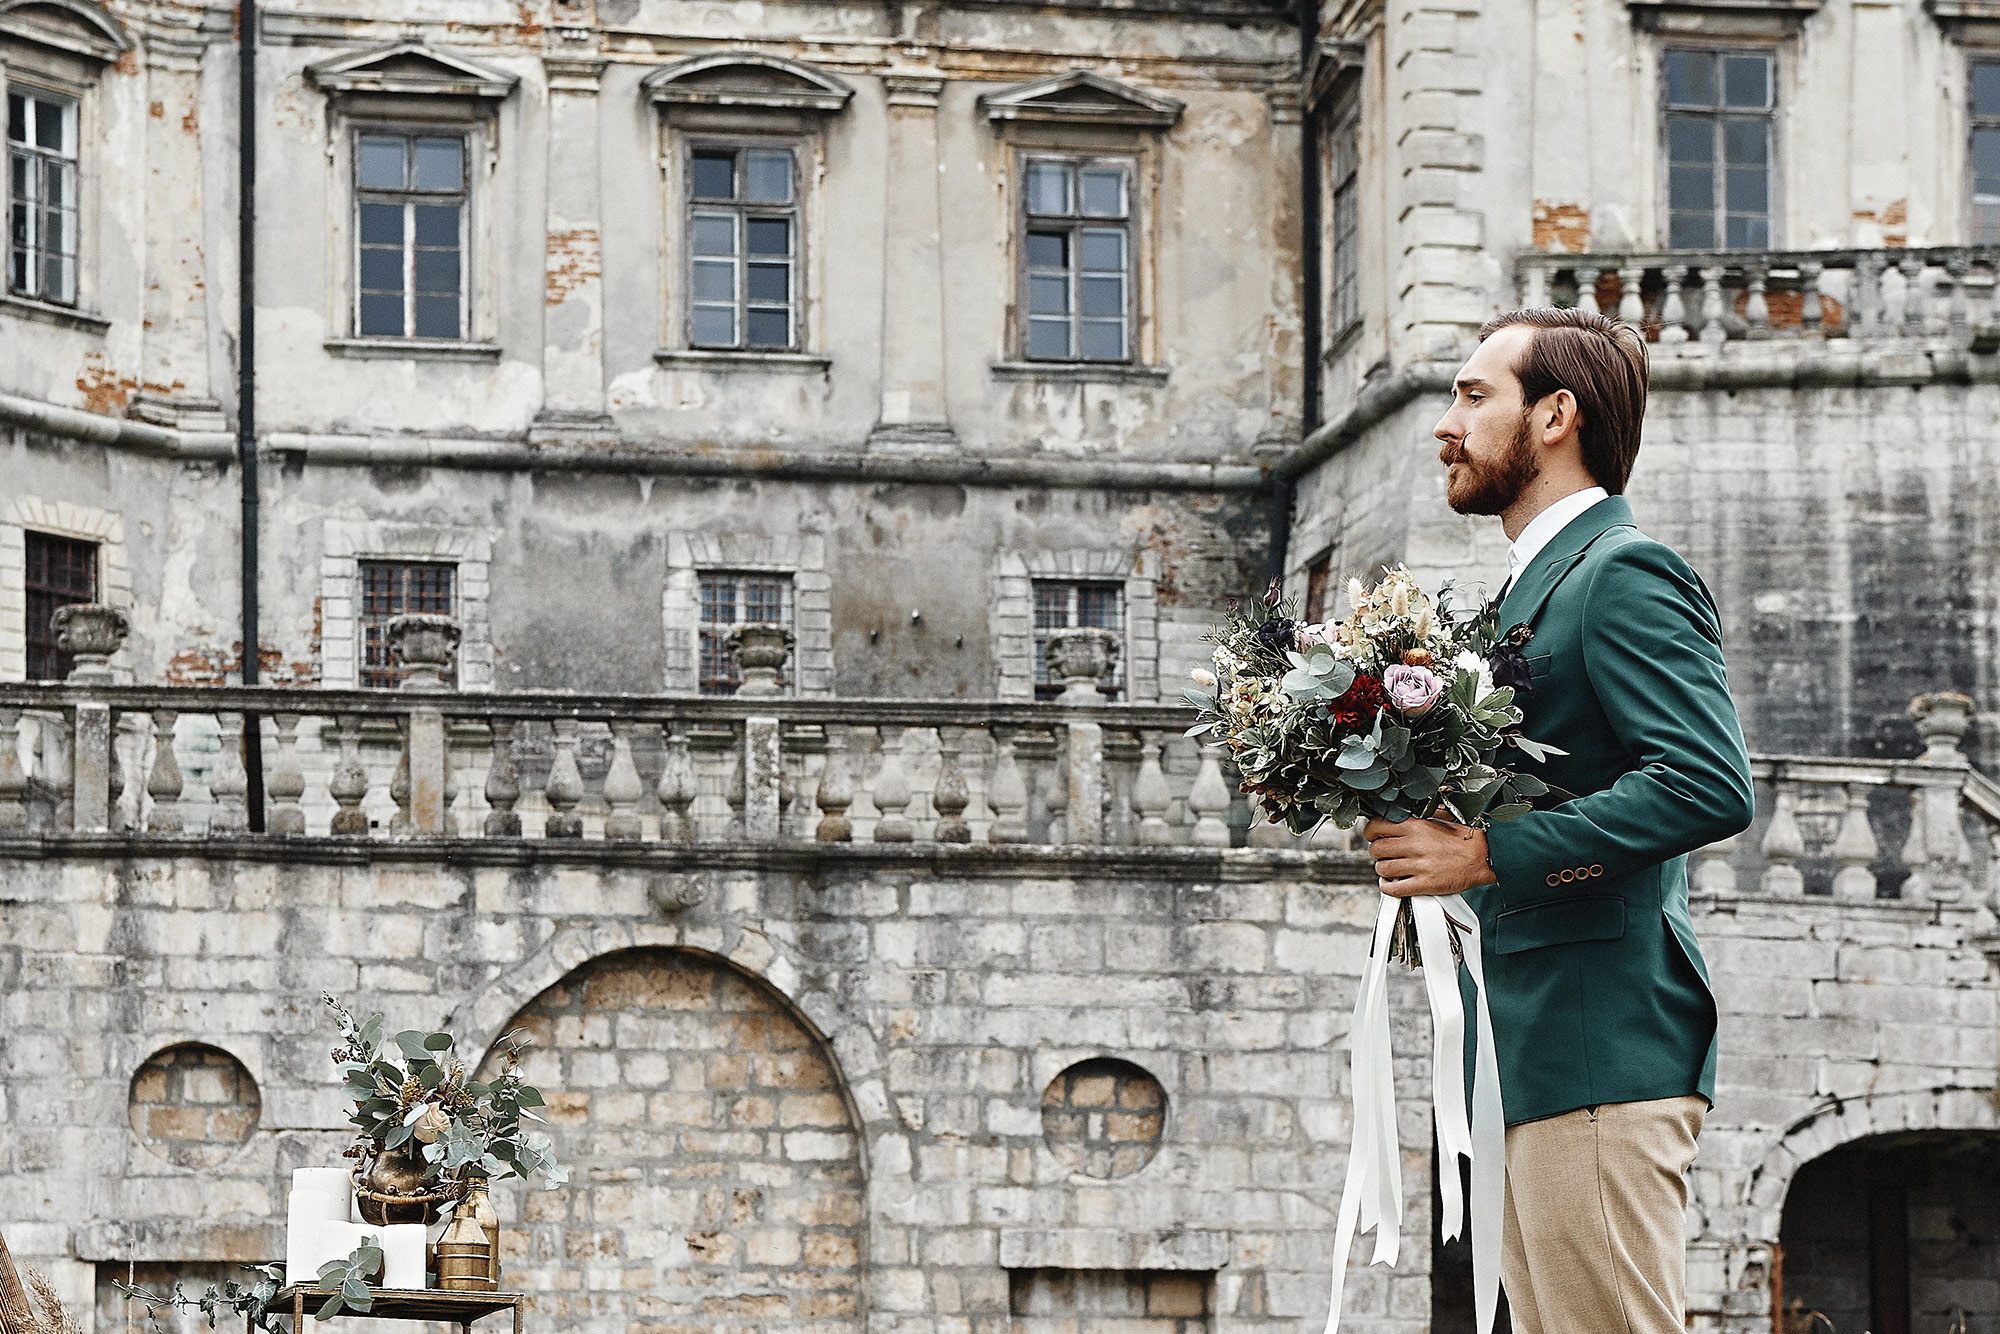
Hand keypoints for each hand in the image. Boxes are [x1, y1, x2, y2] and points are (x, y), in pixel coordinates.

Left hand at [1362, 817, 1497, 896]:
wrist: (1486, 856)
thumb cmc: (1467, 838)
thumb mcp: (1444, 815)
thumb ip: (1425, 809)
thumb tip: (1413, 800)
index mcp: (1417, 826)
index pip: (1377, 826)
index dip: (1371, 832)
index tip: (1373, 835)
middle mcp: (1415, 844)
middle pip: (1376, 849)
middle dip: (1376, 851)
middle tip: (1384, 853)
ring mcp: (1419, 865)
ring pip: (1382, 868)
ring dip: (1383, 869)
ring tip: (1390, 868)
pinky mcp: (1424, 884)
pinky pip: (1393, 888)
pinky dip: (1387, 887)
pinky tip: (1391, 882)